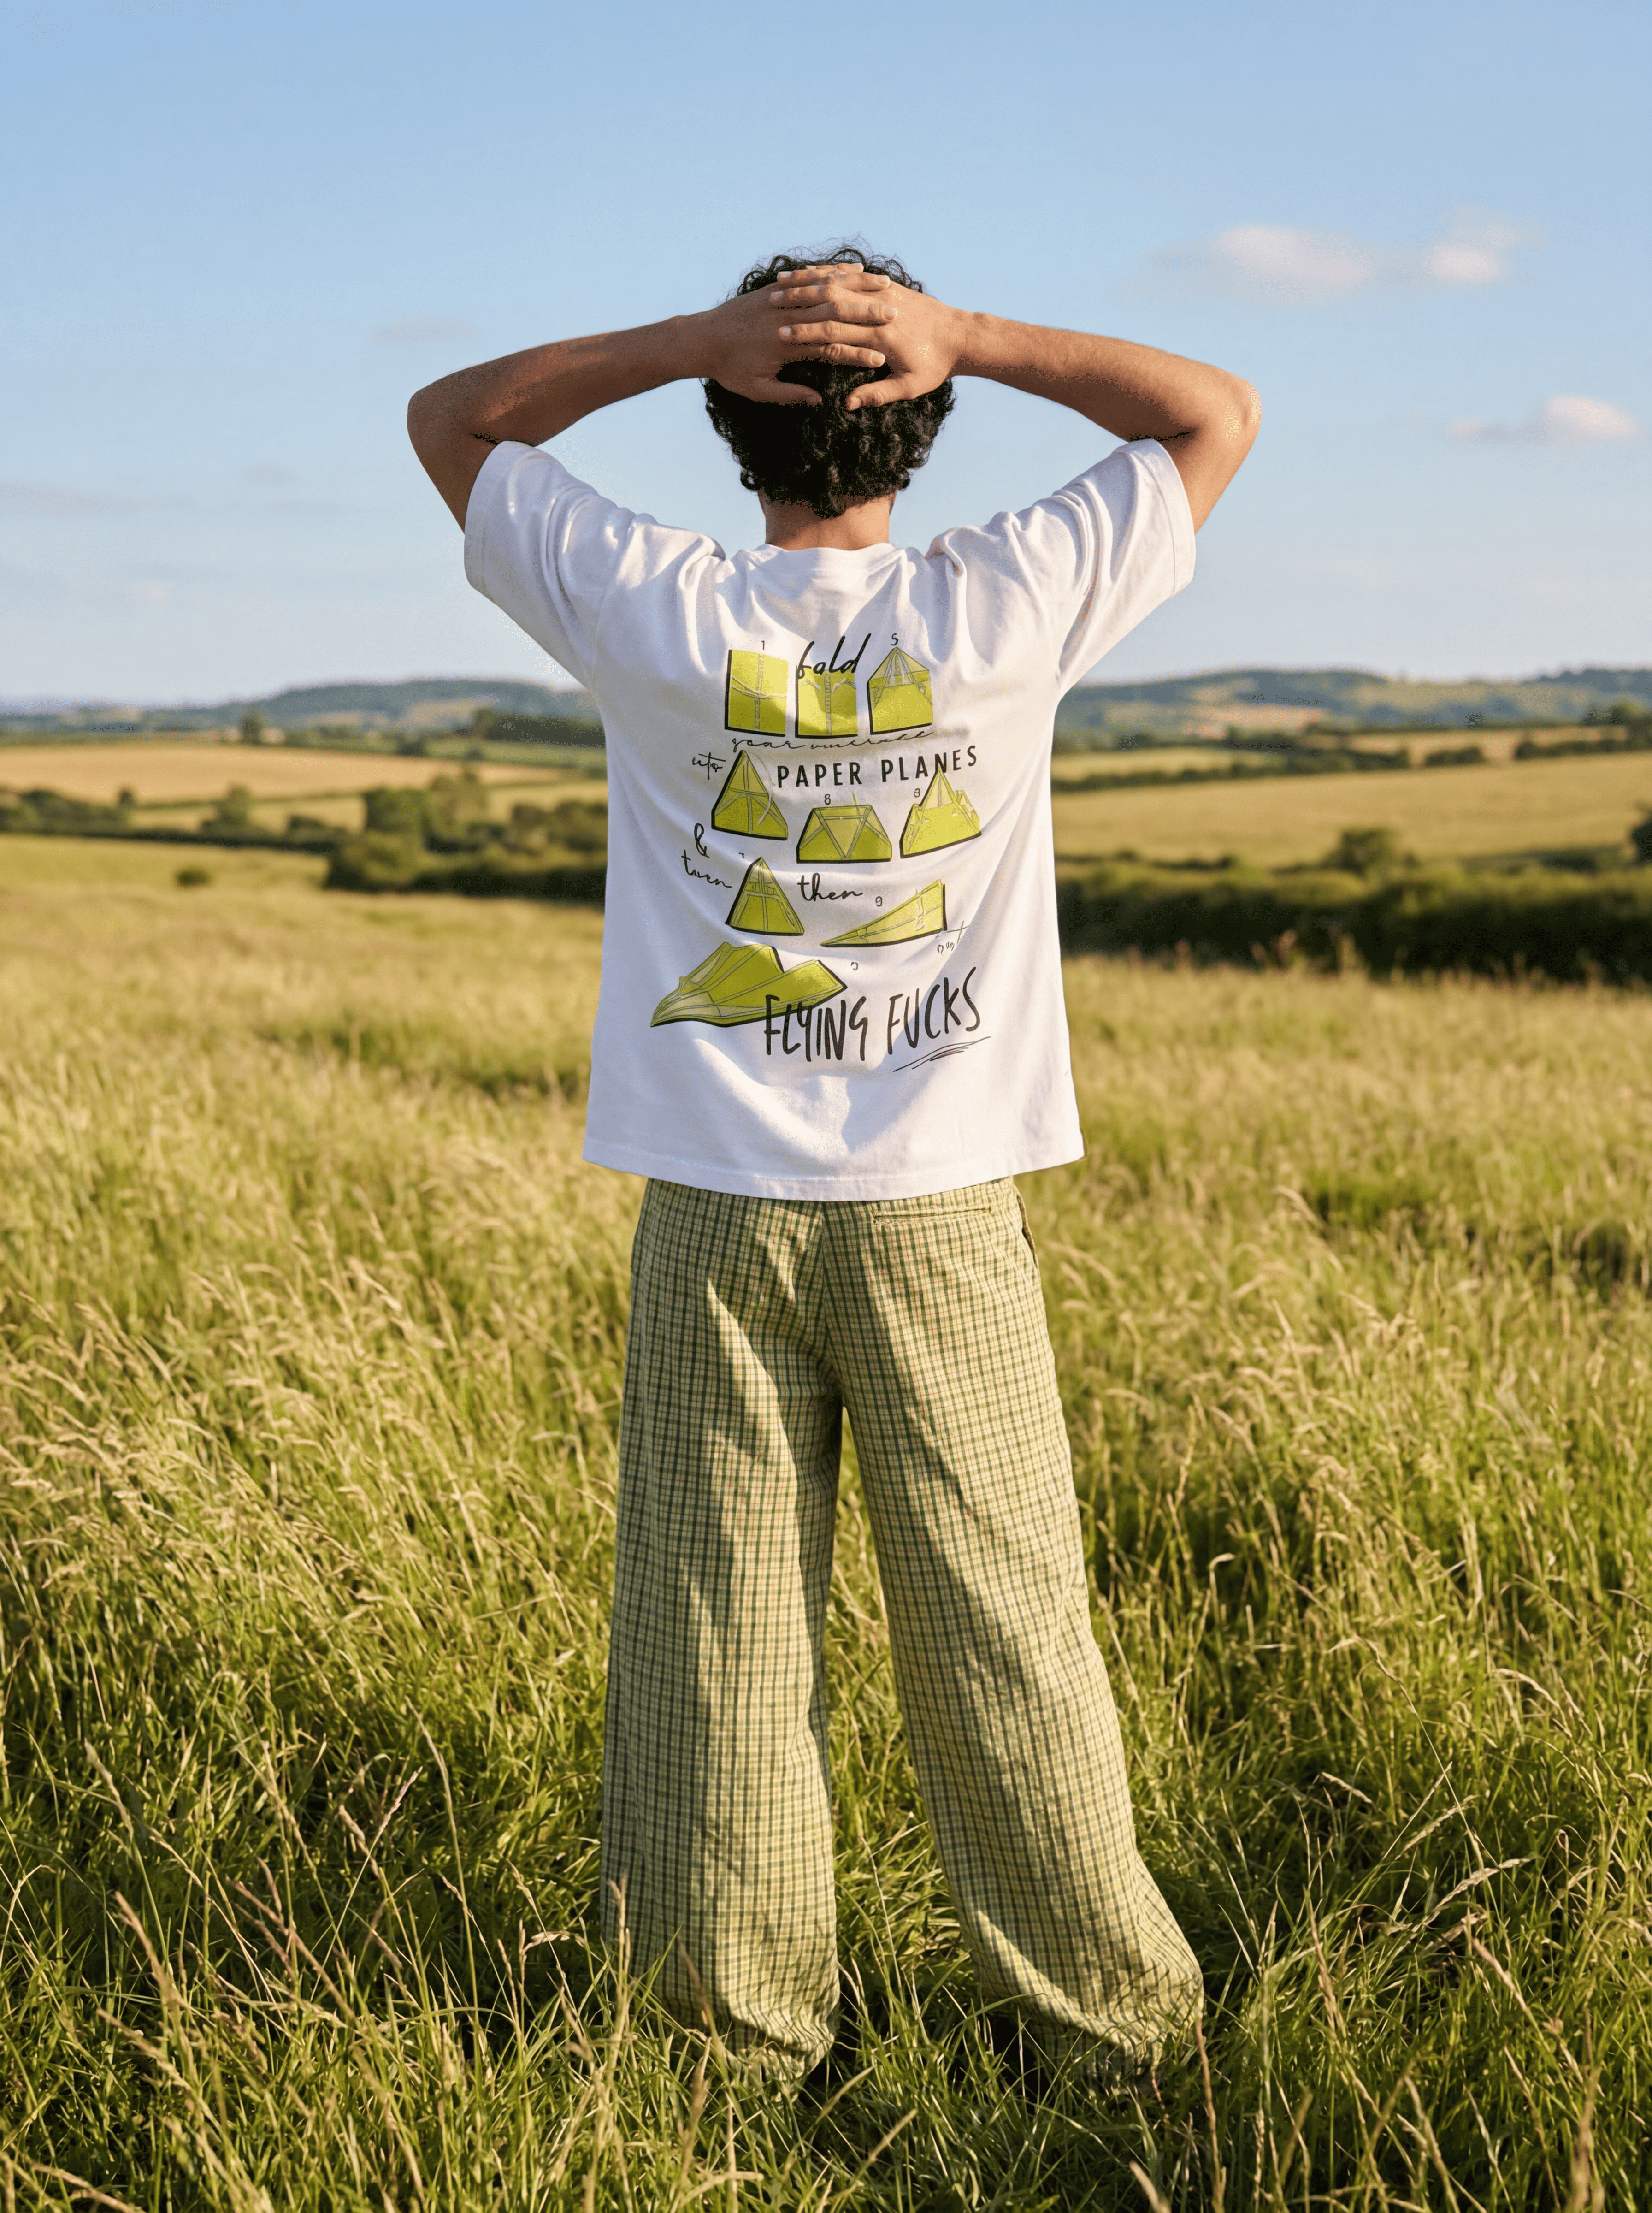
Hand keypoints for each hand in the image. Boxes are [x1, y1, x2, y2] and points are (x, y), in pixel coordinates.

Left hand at [693, 266, 896, 408]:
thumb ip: (789, 395)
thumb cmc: (729, 369)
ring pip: (826, 289)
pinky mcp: (777, 287)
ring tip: (886, 288)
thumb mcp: (757, 390)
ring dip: (858, 288)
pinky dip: (836, 273)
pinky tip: (858, 271)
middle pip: (834, 313)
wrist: (701, 337)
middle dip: (866, 315)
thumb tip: (819, 401)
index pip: (829, 348)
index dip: (856, 355)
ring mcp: (781, 298)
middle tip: (895, 317)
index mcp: (784, 345)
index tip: (882, 360)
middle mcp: (785, 317)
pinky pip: (812, 275)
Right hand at [769, 265, 965, 410]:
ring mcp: (884, 294)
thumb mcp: (909, 387)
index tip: (778, 336)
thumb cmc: (934, 367)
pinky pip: (852, 275)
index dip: (805, 334)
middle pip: (830, 305)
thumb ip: (878, 394)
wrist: (960, 336)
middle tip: (769, 305)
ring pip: (838, 284)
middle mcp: (879, 312)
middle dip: (798, 304)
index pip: (834, 335)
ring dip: (806, 284)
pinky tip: (806, 273)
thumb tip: (847, 403)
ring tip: (777, 285)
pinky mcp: (888, 285)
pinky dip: (828, 273)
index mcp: (880, 339)